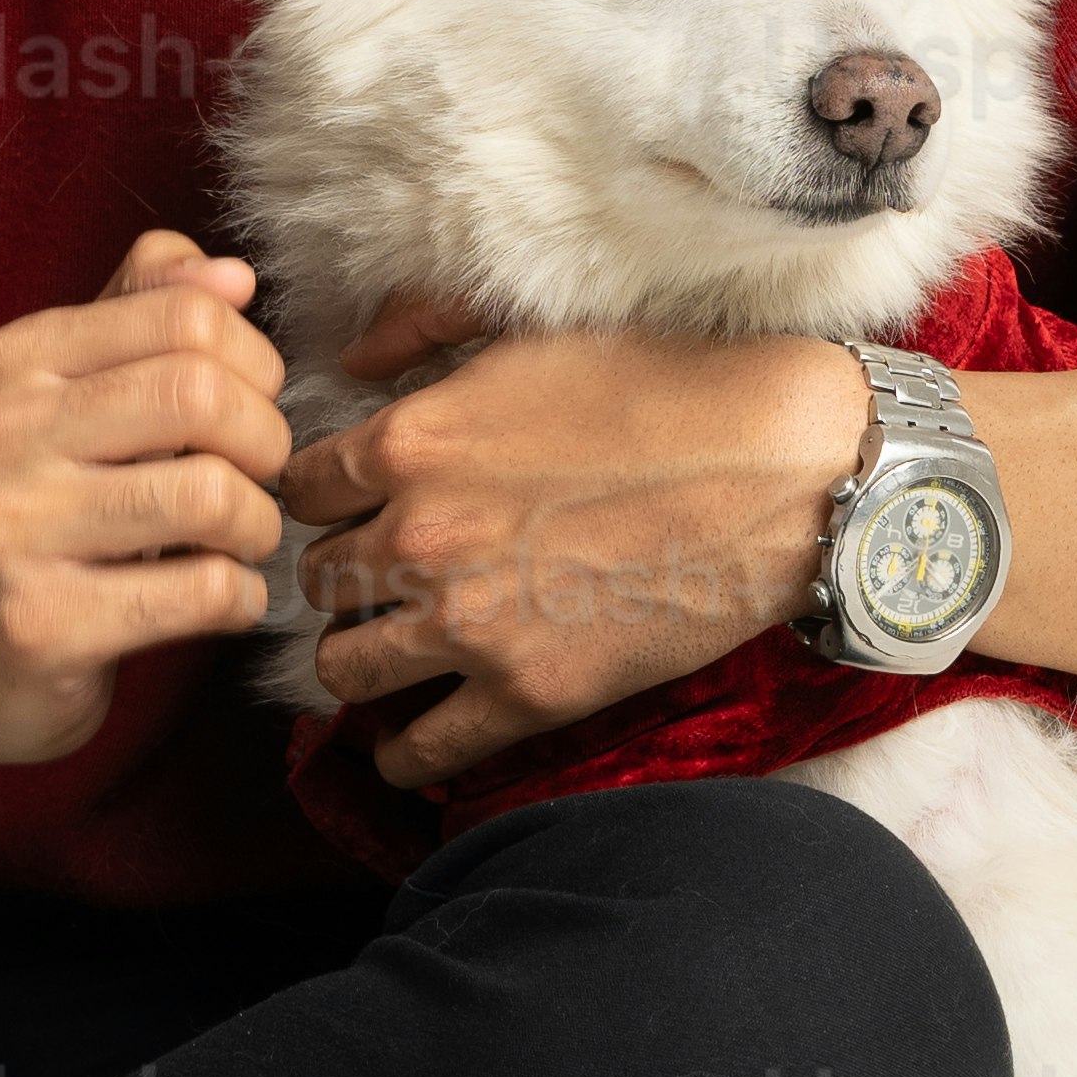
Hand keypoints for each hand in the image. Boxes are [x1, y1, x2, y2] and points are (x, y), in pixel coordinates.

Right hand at [0, 230, 293, 770]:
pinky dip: (242, 597)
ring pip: (209, 495)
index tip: (250, 406)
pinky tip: (224, 598)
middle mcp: (2, 433)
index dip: (254, 363)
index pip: (187, 315)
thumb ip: (149, 311)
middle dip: (266, 441)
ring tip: (241, 540)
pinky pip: (201, 592)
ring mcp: (13, 532)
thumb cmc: (52, 506)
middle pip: (200, 395)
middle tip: (257, 478)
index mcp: (18, 358)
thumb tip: (233, 276)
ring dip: (258, 525)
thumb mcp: (80, 392)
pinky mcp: (41, 626)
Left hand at [277, 313, 866, 789]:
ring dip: (361, 656)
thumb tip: (350, 361)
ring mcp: (469, 626)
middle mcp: (419, 538)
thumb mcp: (528, 328)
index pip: (299, 488)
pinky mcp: (526, 695)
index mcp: (410, 442)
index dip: (323, 495)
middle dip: (345, 572)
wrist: (778, 470)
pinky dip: (399, 751)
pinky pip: (417, 751)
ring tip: (394, 645)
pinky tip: (406, 738)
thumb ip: (418, 324)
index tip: (352, 505)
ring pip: (343, 668)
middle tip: (385, 572)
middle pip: (319, 578)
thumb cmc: (663, 384)